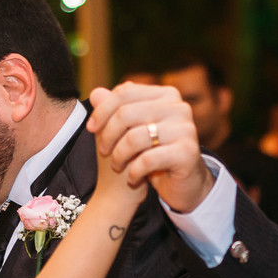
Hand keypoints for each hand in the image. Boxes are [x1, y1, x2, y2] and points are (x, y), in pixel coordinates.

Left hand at [86, 81, 213, 212]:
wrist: (183, 185)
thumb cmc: (154, 154)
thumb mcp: (131, 131)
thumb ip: (115, 111)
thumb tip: (95, 93)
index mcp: (166, 95)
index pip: (125, 92)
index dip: (102, 110)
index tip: (90, 128)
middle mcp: (179, 107)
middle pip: (126, 113)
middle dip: (108, 135)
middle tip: (104, 151)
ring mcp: (185, 129)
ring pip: (134, 137)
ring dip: (119, 156)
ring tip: (117, 166)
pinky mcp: (187, 153)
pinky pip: (147, 160)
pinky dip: (133, 172)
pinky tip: (132, 179)